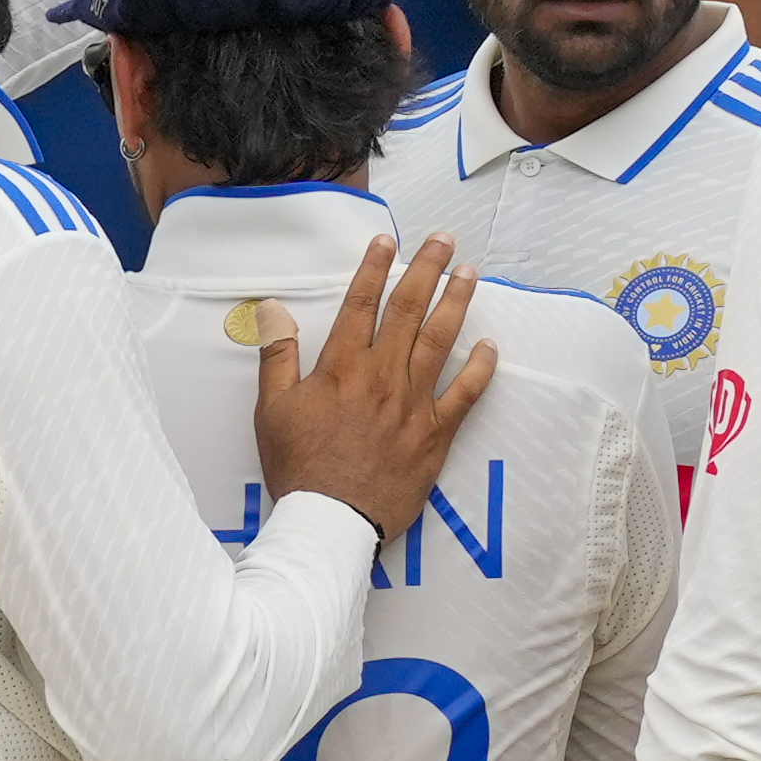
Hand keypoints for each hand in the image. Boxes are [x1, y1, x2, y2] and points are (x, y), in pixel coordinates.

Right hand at [253, 232, 496, 539]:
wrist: (332, 520)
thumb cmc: (299, 466)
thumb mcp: (272, 408)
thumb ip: (276, 353)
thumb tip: (270, 307)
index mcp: (342, 366)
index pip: (361, 303)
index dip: (374, 267)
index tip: (387, 240)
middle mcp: (383, 375)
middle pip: (408, 310)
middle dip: (427, 269)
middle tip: (443, 240)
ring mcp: (414, 403)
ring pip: (440, 340)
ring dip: (456, 302)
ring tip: (469, 274)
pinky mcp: (437, 433)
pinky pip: (466, 393)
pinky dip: (480, 367)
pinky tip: (490, 345)